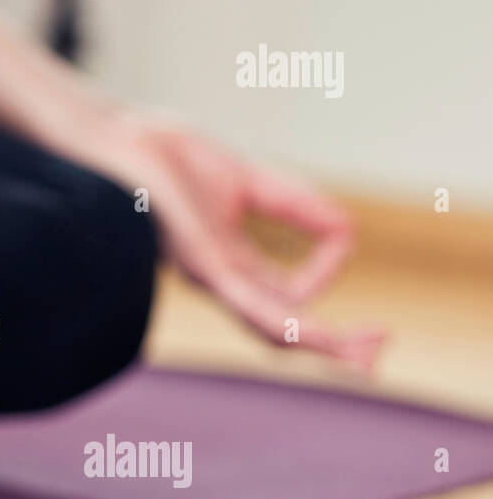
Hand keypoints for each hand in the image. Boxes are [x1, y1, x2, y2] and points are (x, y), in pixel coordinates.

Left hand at [100, 115, 386, 367]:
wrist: (118, 139)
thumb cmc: (168, 156)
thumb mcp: (252, 181)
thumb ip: (297, 205)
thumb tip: (348, 231)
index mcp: (232, 264)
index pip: (291, 297)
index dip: (327, 271)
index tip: (341, 235)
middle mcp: (222, 281)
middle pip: (285, 331)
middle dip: (335, 347)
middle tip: (379, 356)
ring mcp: (210, 277)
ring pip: (272, 329)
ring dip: (322, 345)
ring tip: (365, 359)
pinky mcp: (201, 264)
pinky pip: (250, 302)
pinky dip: (288, 322)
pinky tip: (317, 337)